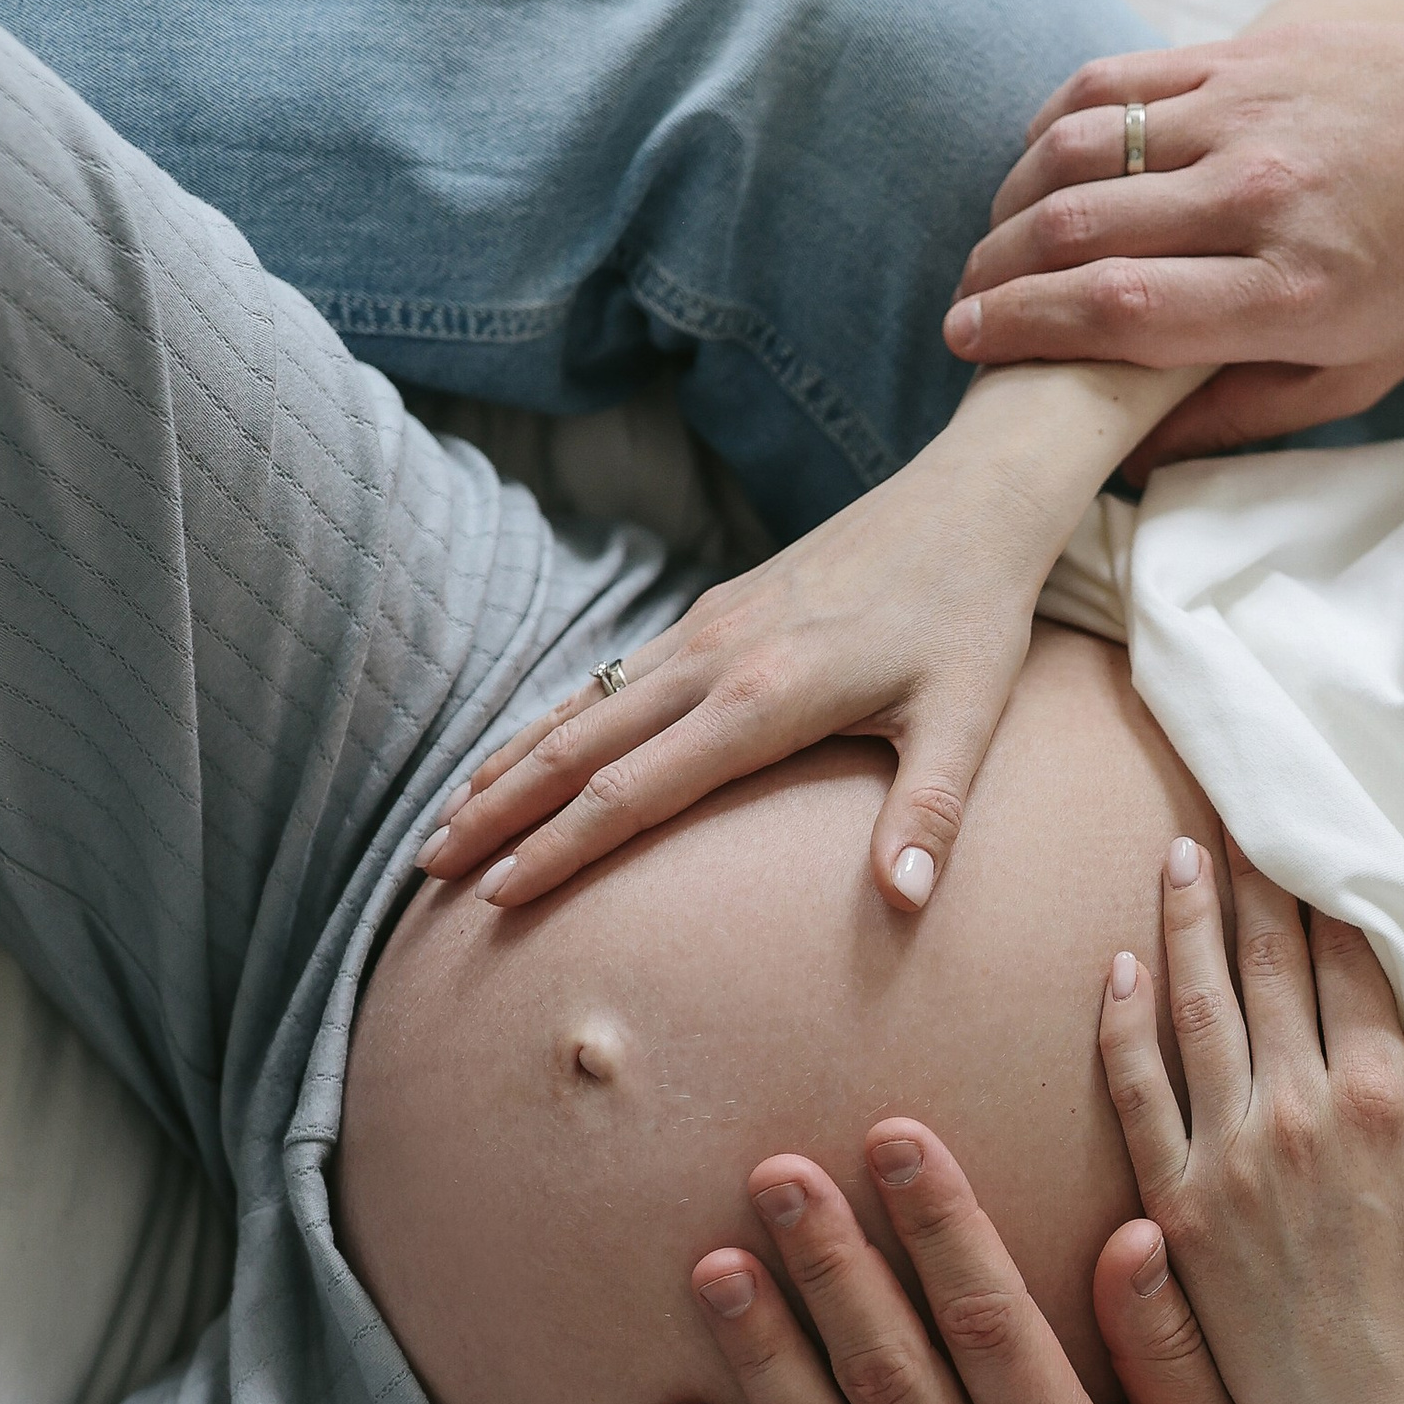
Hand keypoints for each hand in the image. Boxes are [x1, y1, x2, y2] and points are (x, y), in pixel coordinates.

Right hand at [414, 444, 1044, 917]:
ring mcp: (705, 630)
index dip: (562, 846)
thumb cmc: (975, 618)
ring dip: (508, 766)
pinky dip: (552, 720)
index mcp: (768, 696)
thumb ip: (931, 812)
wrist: (969, 500)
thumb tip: (907, 903)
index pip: (637, 789)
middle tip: (428, 870)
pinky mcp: (712, 612)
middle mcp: (716, 659)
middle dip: (499, 812)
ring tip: (445, 823)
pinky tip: (521, 753)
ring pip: (581, 706)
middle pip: (580, 748)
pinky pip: (609, 676)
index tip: (500, 896)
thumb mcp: (969, 718)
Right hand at [945, 0, 1403, 462]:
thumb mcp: (1354, 377)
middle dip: (995, 274)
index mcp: (1289, 292)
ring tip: (994, 247)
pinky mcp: (1241, 55)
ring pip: (1078, 149)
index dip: (1023, 329)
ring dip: (1011, 201)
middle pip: (1078, 229)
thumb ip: (1235, 417)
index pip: (1116, 308)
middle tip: (966, 309)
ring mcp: (1247, 113)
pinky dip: (1053, 127)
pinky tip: (1036, 167)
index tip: (969, 344)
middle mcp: (1259, 197)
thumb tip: (1124, 458)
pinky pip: (1112, 82)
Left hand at [1095, 833, 1403, 1403]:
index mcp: (1383, 1101)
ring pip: (1197, 1009)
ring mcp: (1230, 1154)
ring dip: (1185, 925)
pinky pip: (1140, 1092)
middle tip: (1226, 808)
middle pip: (1269, 968)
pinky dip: (1125, 1024)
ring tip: (1173, 858)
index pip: (1346, 966)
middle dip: (1250, 882)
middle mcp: (1300, 1111)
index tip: (1303, 828)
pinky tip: (1118, 968)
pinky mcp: (1178, 1201)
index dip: (1324, 890)